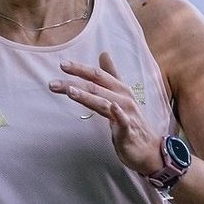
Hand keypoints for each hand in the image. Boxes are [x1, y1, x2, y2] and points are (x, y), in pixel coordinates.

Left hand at [49, 52, 164, 175]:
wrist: (149, 150)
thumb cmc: (132, 121)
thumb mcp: (120, 95)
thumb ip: (111, 76)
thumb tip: (103, 54)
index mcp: (120, 90)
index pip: (98, 75)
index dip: (81, 69)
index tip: (62, 64)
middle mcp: (124, 99)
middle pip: (97, 87)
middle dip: (74, 84)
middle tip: (53, 83)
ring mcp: (127, 114)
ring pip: (104, 102)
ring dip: (87, 96)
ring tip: (70, 92)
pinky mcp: (129, 131)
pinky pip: (123, 121)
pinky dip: (118, 113)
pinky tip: (112, 106)